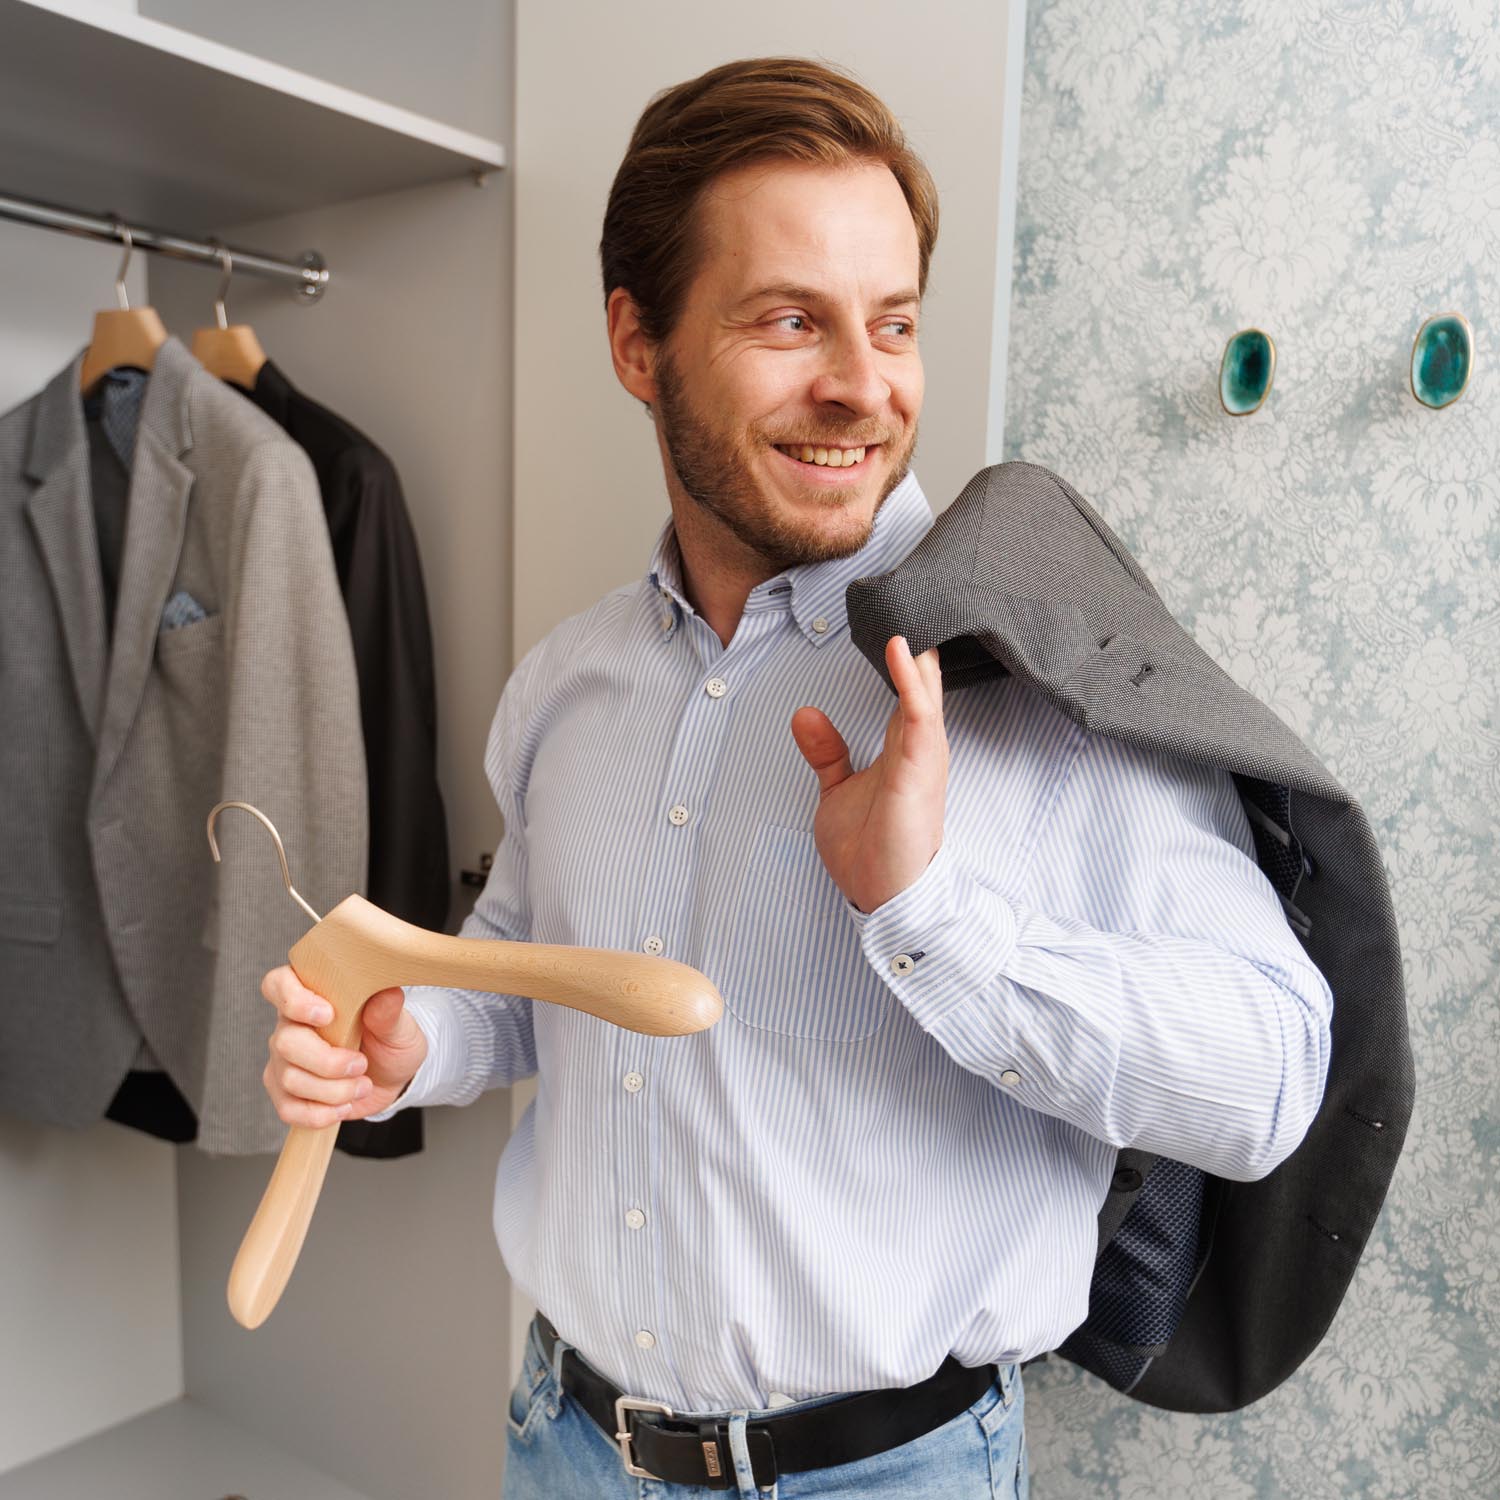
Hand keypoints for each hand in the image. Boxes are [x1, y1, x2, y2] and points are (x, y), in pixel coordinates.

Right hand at [260, 966, 427, 1128]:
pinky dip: (321, 1113)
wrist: (390, 1077)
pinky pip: (288, 1109)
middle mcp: (291, 1026)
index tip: (328, 1014)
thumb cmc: (390, 1041)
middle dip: (328, 1061)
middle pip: (285, 1042)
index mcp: (313, 996)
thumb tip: (388, 993)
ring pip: (290, 1078)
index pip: (279, 984)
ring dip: (333, 1090)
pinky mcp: (285, 1094)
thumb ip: (389, 1012)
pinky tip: (344, 1105)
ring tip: (363, 1086)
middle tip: (361, 1064)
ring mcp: (284, 1061)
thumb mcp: (400, 1026)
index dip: (293, 999)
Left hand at [790, 634, 947, 914]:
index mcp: (903, 754)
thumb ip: (827, 752)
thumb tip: (805, 713)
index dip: (903, 663)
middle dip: (919, 650)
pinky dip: (912, 685)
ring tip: (910, 616)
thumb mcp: (837, 791)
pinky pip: (919, 720)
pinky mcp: (918, 774)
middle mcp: (918, 753)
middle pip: (922, 690)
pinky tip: (904, 653)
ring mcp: (922, 762)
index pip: (907, 698)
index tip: (894, 623)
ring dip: (919, 659)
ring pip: (926, 698)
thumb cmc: (870, 852)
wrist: (884, 897)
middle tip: (914, 601)